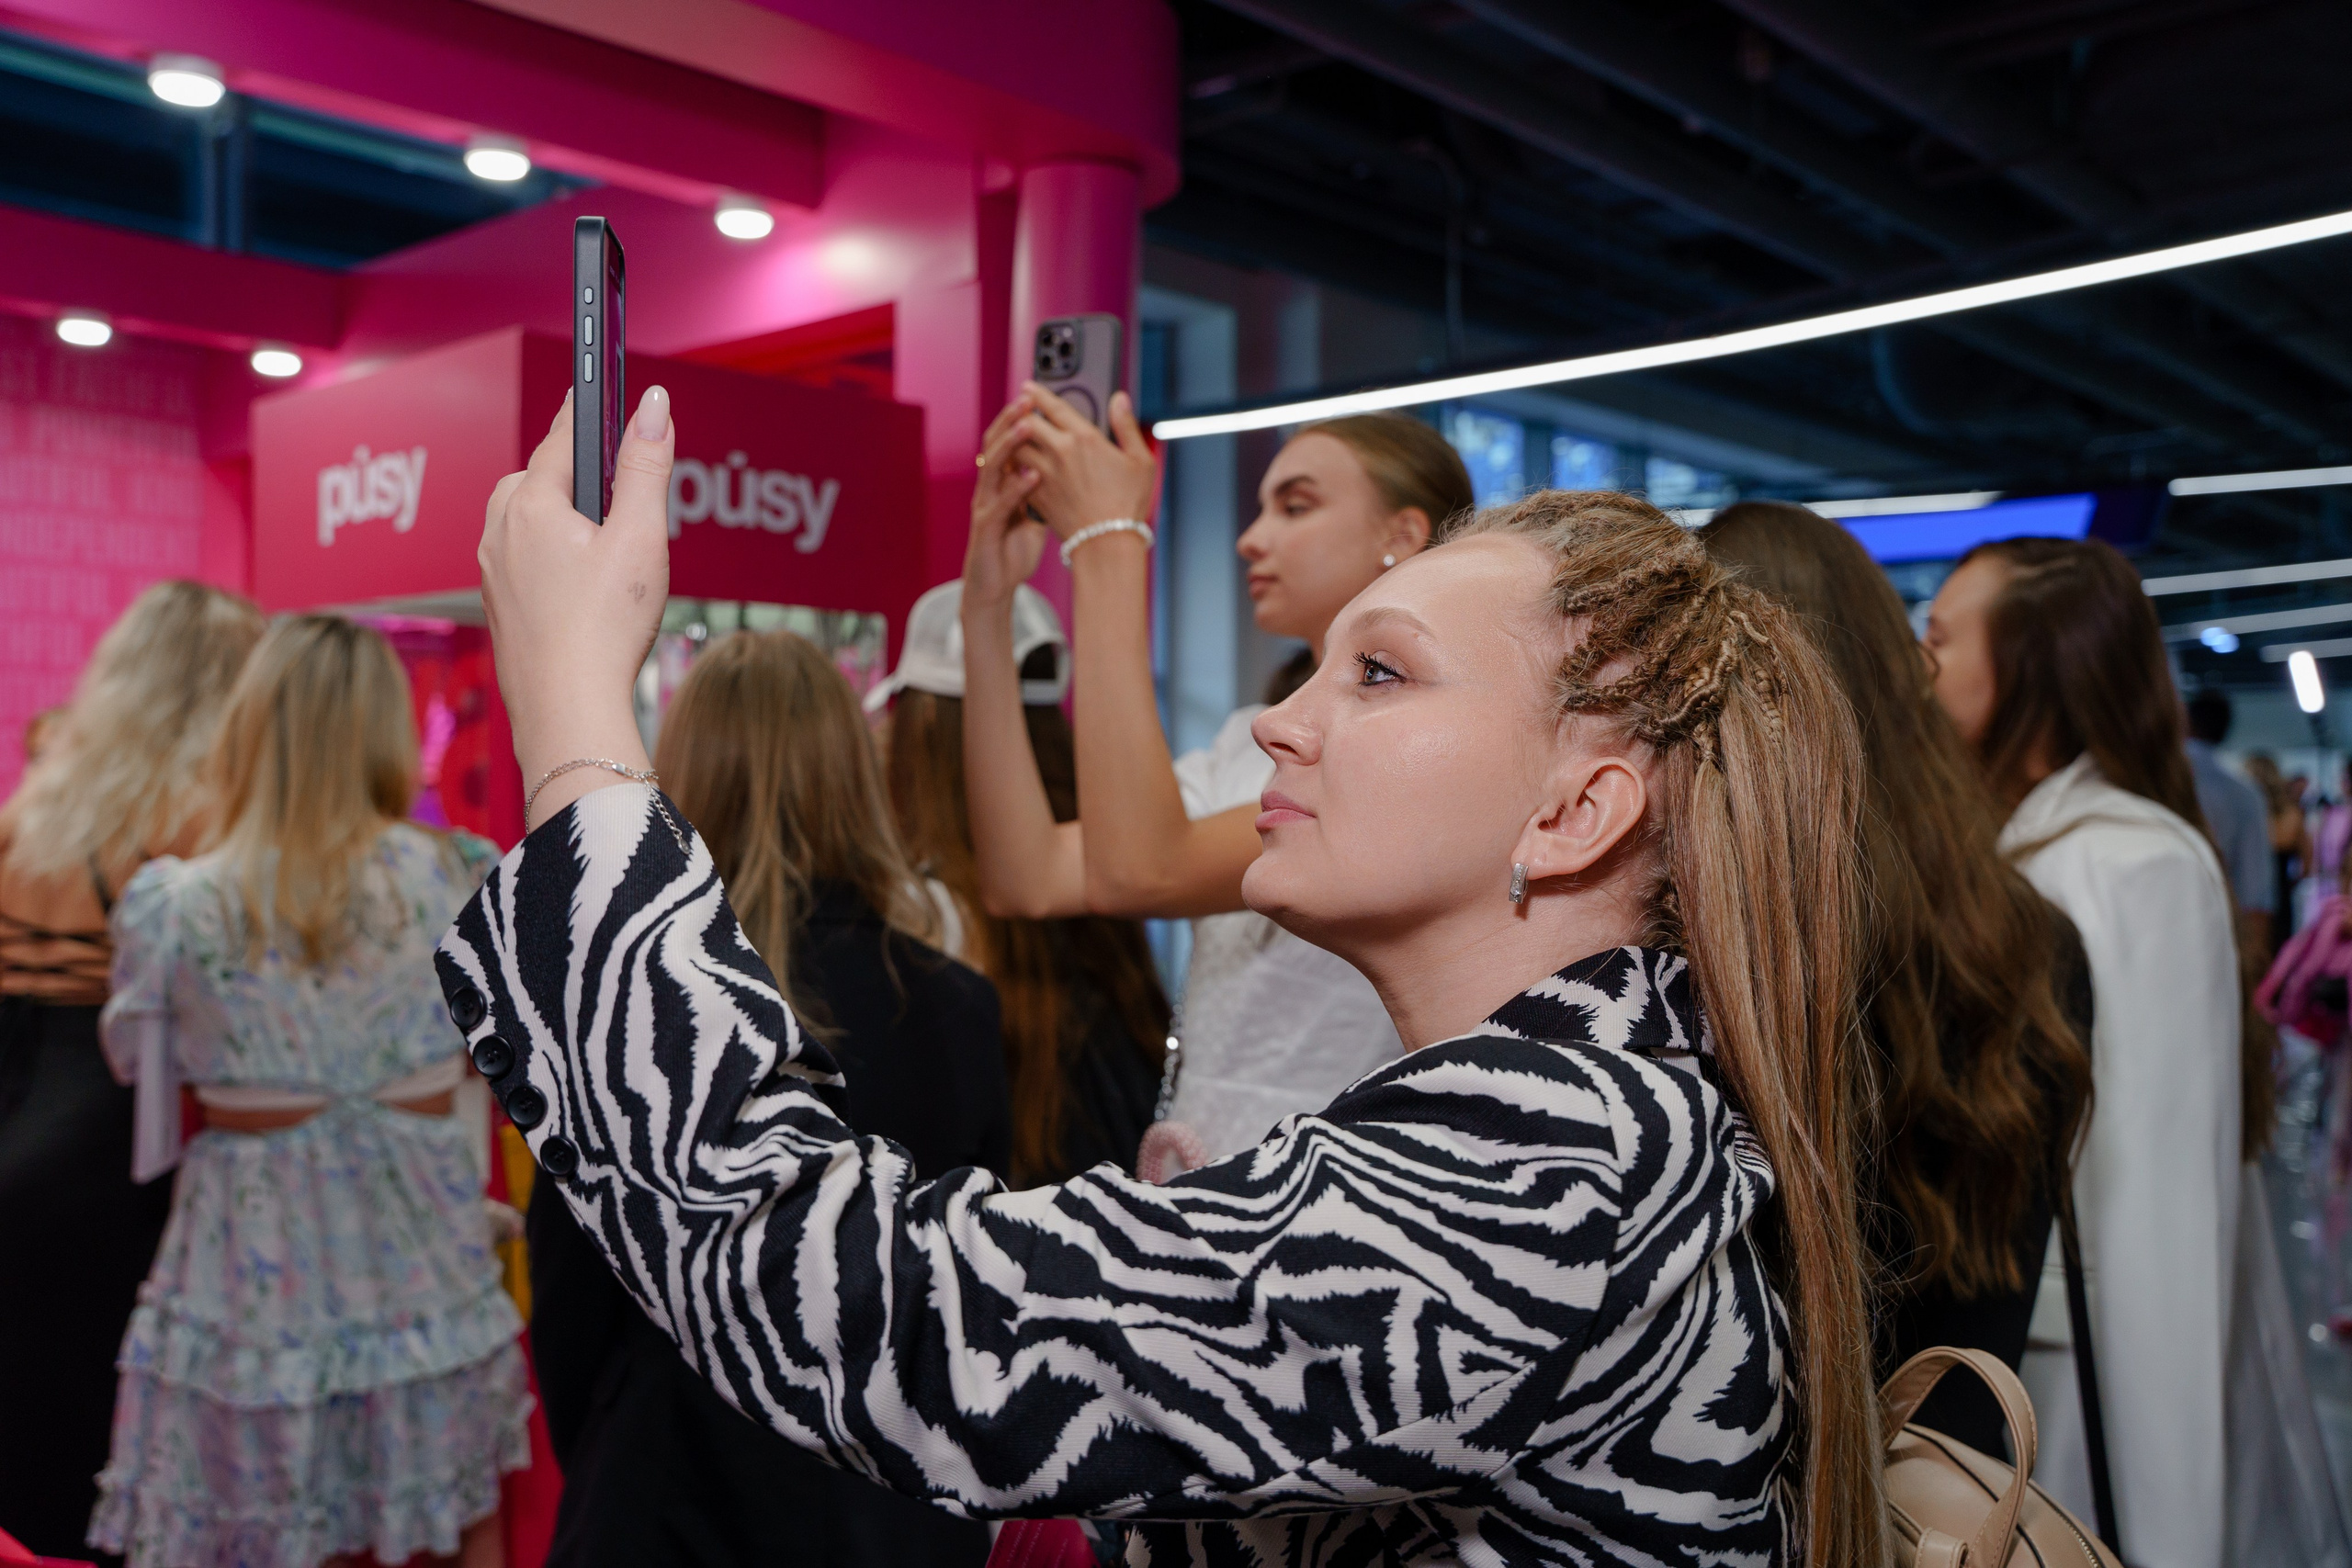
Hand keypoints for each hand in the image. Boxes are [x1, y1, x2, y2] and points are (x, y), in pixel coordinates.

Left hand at [479, 387, 673, 828]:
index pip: (564, 436)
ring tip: (605, 542)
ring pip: (528, 520)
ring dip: (562, 517)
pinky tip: (583, 587)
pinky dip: (551, 557)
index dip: (590, 411)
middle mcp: (499, 530)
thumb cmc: (604, 629)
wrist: (568, 711)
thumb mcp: (641, 538)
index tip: (602, 385)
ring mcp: (492, 571)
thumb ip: (647, 466)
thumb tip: (654, 403)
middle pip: (541, 477)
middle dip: (577, 474)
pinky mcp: (499, 606)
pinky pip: (523, 559)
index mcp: (530, 505)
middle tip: (617, 486)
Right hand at [964, 396, 1048, 610]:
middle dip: (1011, 418)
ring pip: (992, 465)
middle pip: (995, 443)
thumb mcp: (1037, 513)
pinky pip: (1000, 503)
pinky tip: (1033, 475)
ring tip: (1028, 424)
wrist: (995, 585)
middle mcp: (990, 487)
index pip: (1009, 439)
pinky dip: (1016, 487)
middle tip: (1029, 398)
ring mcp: (986, 505)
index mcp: (1003, 480)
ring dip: (1010, 443)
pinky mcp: (986, 527)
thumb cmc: (1014, 549)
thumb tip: (1075, 467)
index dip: (1021, 417)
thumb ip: (1048, 489)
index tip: (1039, 396)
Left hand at [1004, 382, 1157, 541]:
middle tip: (1017, 408)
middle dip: (1019, 412)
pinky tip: (1013, 462)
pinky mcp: (1036, 495)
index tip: (1028, 386)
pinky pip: (1015, 473)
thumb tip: (1119, 398)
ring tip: (1012, 434)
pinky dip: (1012, 464)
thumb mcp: (1140, 460)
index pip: (1053, 406)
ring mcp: (1044, 475)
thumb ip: (1126, 425)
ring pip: (1015, 447)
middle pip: (1026, 422)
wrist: (1107, 542)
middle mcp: (1059, 452)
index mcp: (1084, 438)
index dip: (1037, 393)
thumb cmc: (1128, 504)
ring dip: (1011, 438)